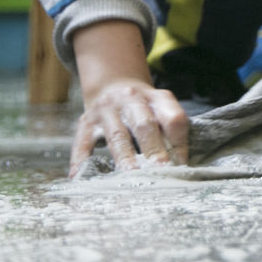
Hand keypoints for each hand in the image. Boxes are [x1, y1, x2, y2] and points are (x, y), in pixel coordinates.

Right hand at [69, 22, 188, 176]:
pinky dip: (81, 161)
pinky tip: (80, 177)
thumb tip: (180, 164)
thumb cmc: (143, 107)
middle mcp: (131, 99)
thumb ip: (169, 130)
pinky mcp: (85, 122)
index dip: (179, 142)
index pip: (173, 118)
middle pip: (145, 125)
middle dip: (154, 149)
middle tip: (160, 170)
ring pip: (117, 135)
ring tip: (132, 176)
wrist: (112, 85)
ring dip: (125, 157)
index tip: (181, 166)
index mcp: (156, 97)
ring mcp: (106, 110)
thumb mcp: (160, 108)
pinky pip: (82, 143)